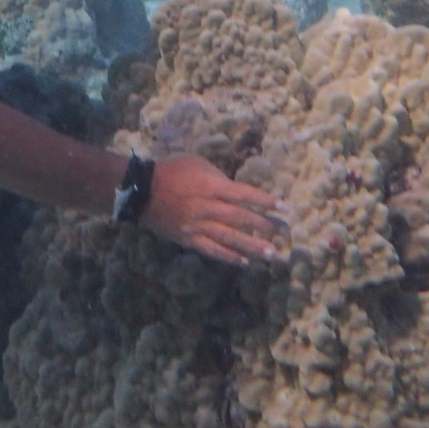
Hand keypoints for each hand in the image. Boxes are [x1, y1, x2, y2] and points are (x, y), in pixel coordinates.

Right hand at [142, 154, 287, 266]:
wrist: (143, 191)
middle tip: (283, 233)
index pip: (244, 194)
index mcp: (211, 186)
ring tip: (271, 254)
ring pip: (229, 238)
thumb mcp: (198, 164)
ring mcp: (198, 225)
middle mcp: (207, 207)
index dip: (266, 201)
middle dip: (263, 226)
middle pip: (240, 218)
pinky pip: (212, 250)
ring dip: (252, 246)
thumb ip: (219, 178)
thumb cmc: (173, 171)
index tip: (284, 207)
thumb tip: (238, 192)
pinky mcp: (189, 239)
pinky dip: (229, 257)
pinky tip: (245, 262)